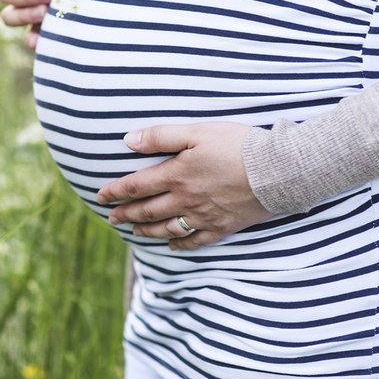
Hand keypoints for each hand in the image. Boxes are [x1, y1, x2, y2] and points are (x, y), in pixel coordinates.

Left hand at [96, 122, 274, 250]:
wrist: (277, 171)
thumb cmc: (237, 146)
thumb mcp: (196, 132)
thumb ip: (160, 136)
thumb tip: (127, 141)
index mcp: (175, 176)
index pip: (135, 186)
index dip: (116, 191)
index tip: (101, 196)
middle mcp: (184, 201)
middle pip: (147, 211)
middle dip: (126, 214)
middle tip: (111, 218)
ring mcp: (203, 217)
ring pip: (167, 229)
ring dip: (147, 231)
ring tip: (134, 232)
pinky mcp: (223, 227)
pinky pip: (195, 242)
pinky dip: (180, 245)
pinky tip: (172, 246)